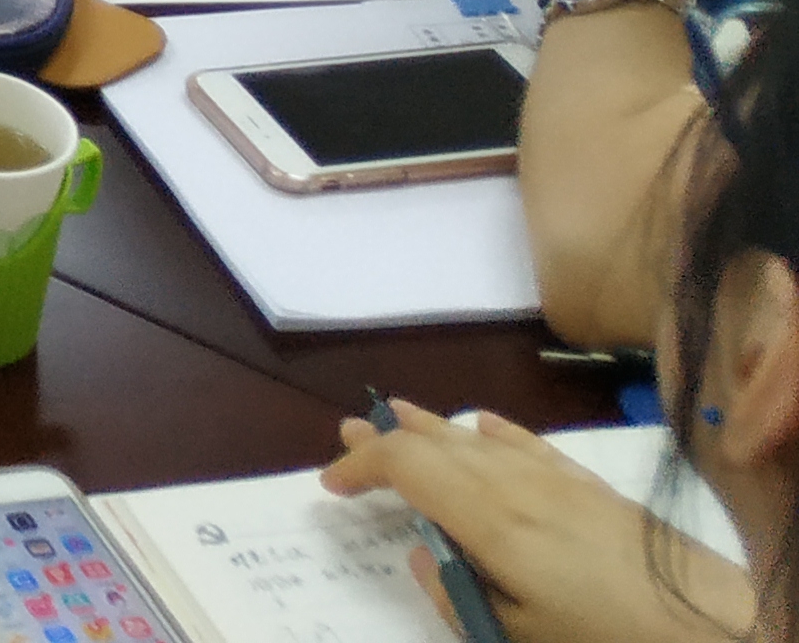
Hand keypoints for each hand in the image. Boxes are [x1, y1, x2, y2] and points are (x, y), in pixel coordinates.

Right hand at [320, 401, 743, 642]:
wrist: (704, 622)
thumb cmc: (599, 633)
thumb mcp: (515, 633)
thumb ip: (456, 594)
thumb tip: (421, 556)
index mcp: (489, 517)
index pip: (406, 465)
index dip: (361, 465)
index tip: (331, 485)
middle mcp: (515, 482)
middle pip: (436, 441)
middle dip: (387, 437)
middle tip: (345, 432)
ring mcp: (556, 478)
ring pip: (477, 436)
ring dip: (430, 426)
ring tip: (397, 413)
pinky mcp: (589, 486)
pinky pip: (529, 442)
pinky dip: (494, 431)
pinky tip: (485, 427)